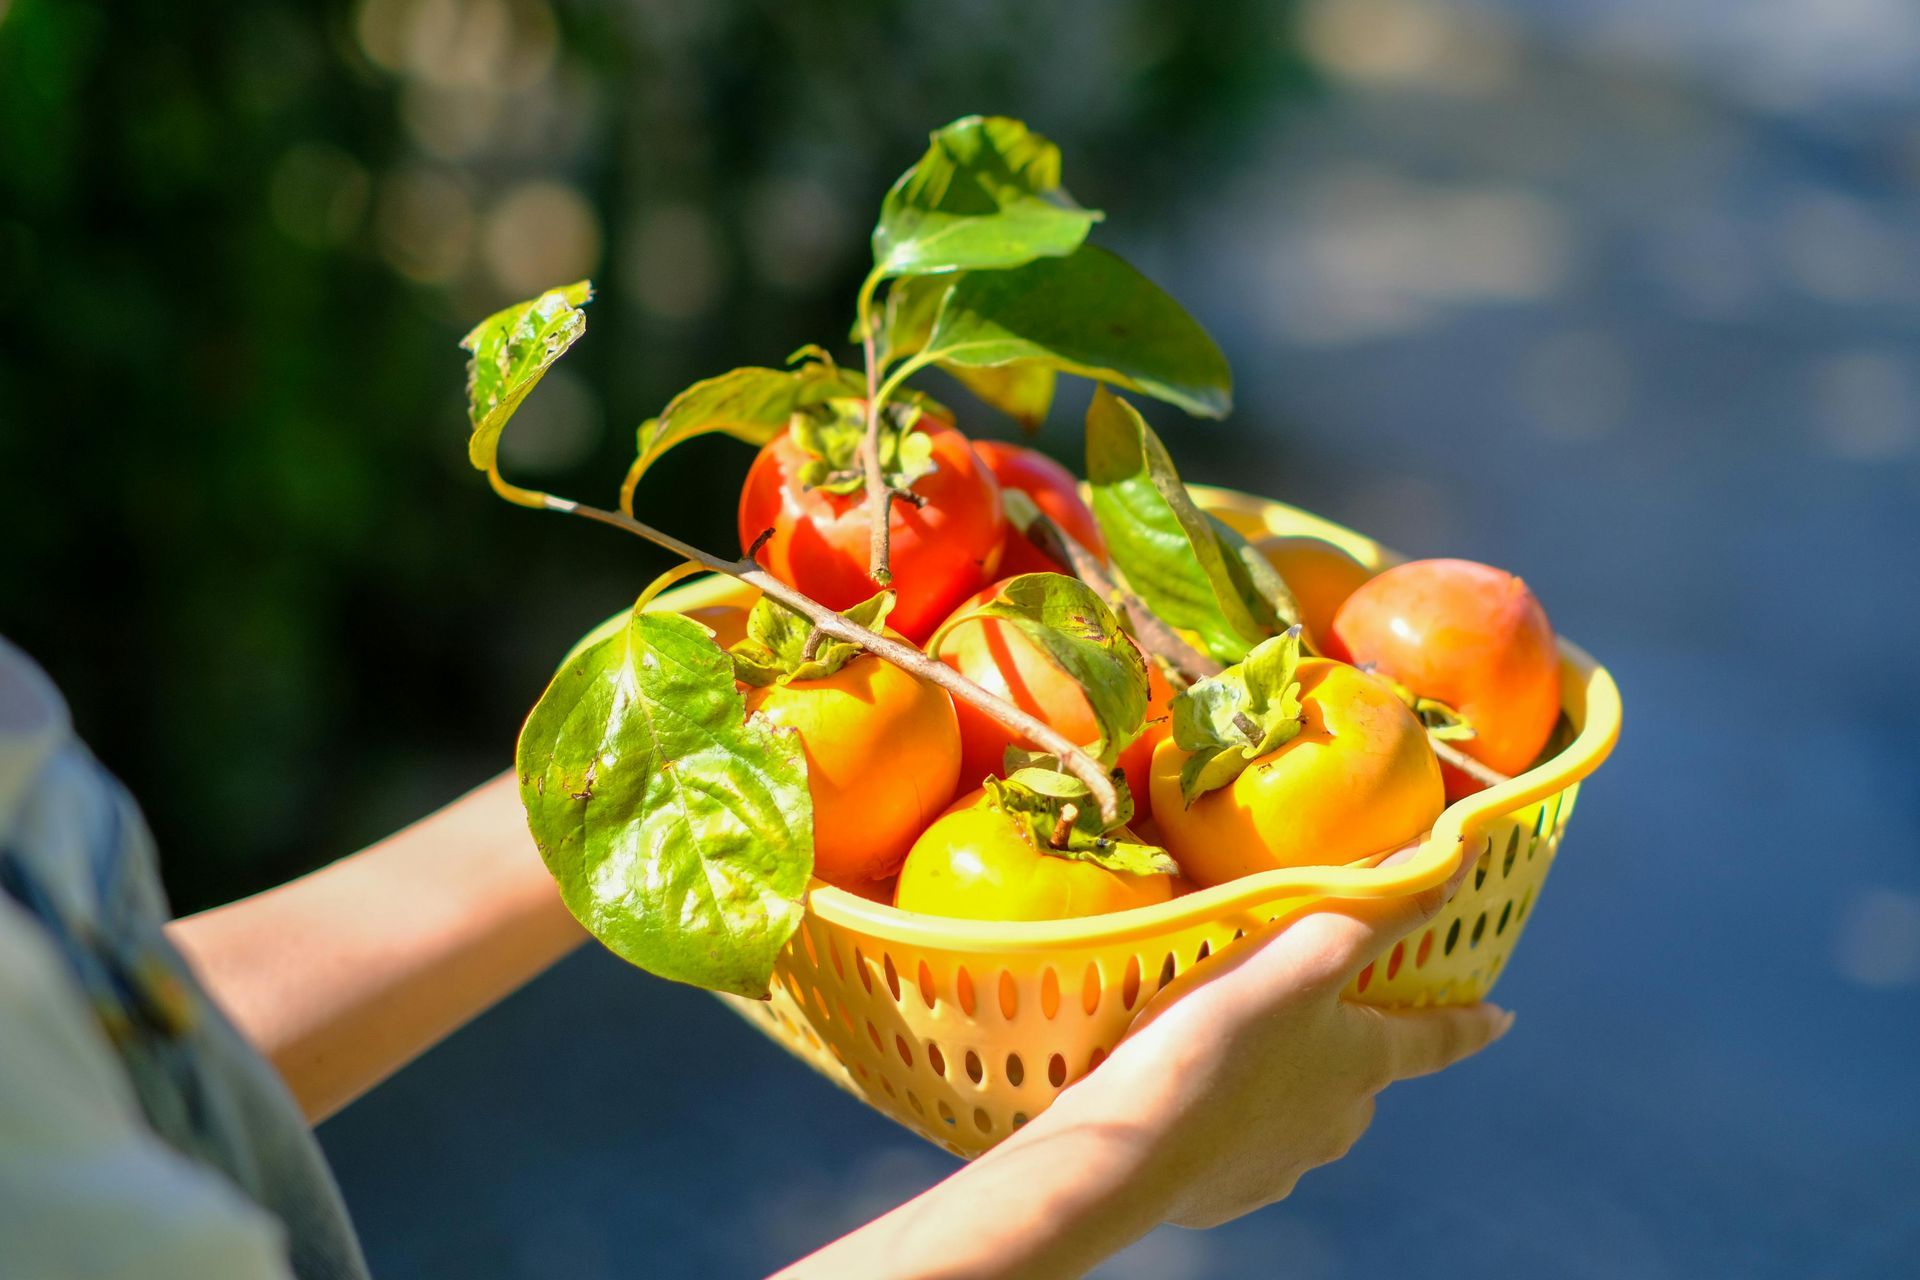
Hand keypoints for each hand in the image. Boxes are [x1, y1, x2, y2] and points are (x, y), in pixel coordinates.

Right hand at [1065, 850, 1510, 1229]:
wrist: (1130, 1146)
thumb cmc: (1220, 1038)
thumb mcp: (1303, 955)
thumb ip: (1381, 906)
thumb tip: (1462, 857)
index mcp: (1365, 1064)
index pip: (1438, 1038)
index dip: (1471, 1021)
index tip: (1504, 1015)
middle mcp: (1340, 1121)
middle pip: (1360, 1074)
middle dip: (1345, 1044)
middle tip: (1306, 1008)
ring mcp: (1285, 1162)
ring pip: (1299, 1110)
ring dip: (1280, 1081)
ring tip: (1228, 1046)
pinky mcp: (1228, 1189)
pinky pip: (1242, 1144)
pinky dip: (1229, 1117)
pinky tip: (1190, 1095)